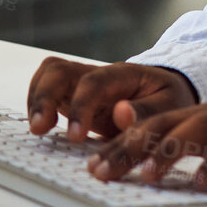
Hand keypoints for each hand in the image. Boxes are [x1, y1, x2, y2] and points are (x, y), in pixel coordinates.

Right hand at [26, 58, 197, 140]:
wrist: (165, 93)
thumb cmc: (167, 99)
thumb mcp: (170, 106)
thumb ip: (146, 112)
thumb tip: (122, 114)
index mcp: (122, 74)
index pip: (93, 83)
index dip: (80, 107)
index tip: (75, 136)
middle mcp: (96, 74)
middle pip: (59, 70)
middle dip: (45, 96)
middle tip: (40, 128)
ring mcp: (81, 83)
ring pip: (49, 75)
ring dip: (37, 99)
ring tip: (37, 130)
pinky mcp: (72, 96)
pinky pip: (47, 90)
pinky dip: (38, 105)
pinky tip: (40, 126)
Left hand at [88, 101, 206, 198]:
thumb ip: (185, 148)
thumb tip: (142, 162)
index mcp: (199, 116)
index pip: (151, 126)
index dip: (120, 144)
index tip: (92, 166)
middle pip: (165, 125)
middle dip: (129, 147)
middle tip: (101, 171)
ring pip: (197, 131)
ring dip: (169, 151)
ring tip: (147, 174)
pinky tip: (201, 181)